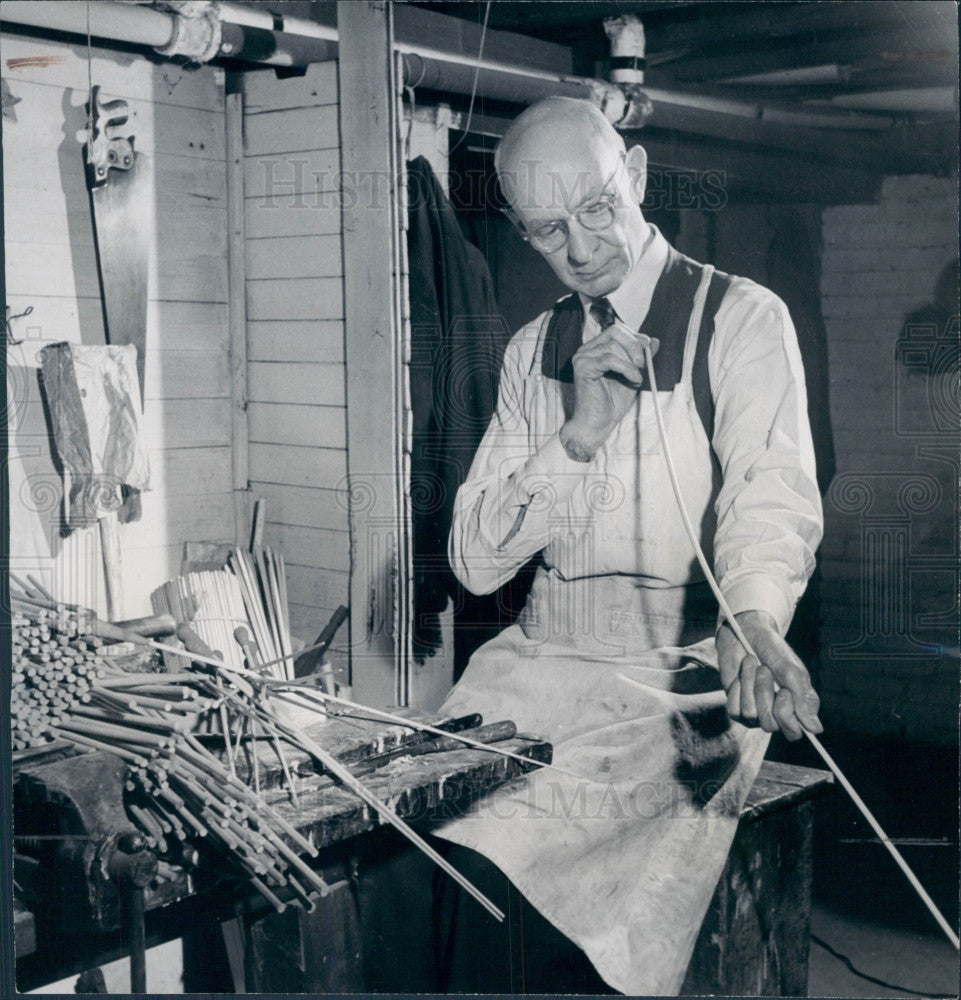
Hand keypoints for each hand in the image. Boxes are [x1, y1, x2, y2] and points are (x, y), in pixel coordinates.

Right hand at [560, 322, 658, 461]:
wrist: (598, 424)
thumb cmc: (612, 403)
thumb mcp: (633, 375)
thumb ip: (641, 359)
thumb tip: (654, 341)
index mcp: (597, 349)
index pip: (618, 329)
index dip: (636, 338)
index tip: (647, 354)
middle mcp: (587, 350)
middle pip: (615, 330)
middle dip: (635, 346)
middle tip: (643, 365)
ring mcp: (583, 357)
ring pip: (614, 345)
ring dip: (631, 362)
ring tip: (636, 379)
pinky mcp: (583, 367)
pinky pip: (610, 359)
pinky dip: (626, 368)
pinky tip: (633, 380)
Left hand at [716, 610, 822, 740]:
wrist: (746, 634)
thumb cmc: (773, 651)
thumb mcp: (792, 670)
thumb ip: (803, 698)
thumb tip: (815, 729)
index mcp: (795, 707)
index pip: (793, 733)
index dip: (786, 715)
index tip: (784, 691)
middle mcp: (775, 714)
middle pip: (770, 725)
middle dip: (764, 694)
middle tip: (765, 670)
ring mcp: (755, 712)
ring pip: (750, 714)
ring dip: (750, 685)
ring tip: (754, 666)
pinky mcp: (737, 707)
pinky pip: (734, 709)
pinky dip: (737, 688)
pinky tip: (741, 675)